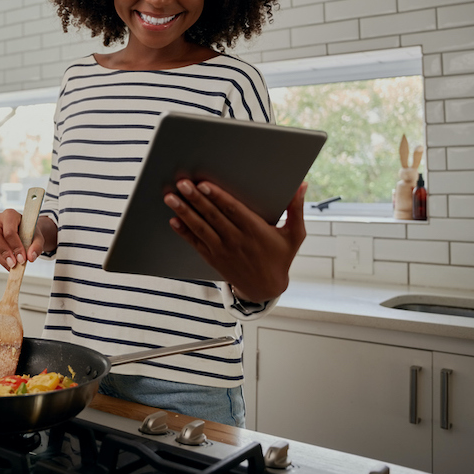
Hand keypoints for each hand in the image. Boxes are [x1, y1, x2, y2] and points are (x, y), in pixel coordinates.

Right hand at [0, 209, 54, 269]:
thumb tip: (30, 257)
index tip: (22, 259)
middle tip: (14, 264)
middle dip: (5, 252)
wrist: (25, 231)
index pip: (9, 231)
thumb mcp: (37, 237)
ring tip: (13, 266)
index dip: (15, 246)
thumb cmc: (30, 232)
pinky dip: (1, 260)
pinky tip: (9, 265)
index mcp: (10, 214)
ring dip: (2, 258)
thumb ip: (37, 246)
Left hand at [164, 180, 307, 302]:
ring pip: (200, 228)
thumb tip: (302, 185)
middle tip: (181, 184)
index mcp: (256, 231)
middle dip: (195, 199)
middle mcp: (237, 240)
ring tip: (171, 198)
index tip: (204, 184)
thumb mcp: (295, 235)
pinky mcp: (213, 258)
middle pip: (213, 216)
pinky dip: (184, 232)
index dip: (217, 197)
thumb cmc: (281, 258)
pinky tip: (173, 220)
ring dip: (184, 212)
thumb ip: (296, 209)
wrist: (266, 289)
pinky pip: (196, 243)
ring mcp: (223, 250)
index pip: (233, 210)